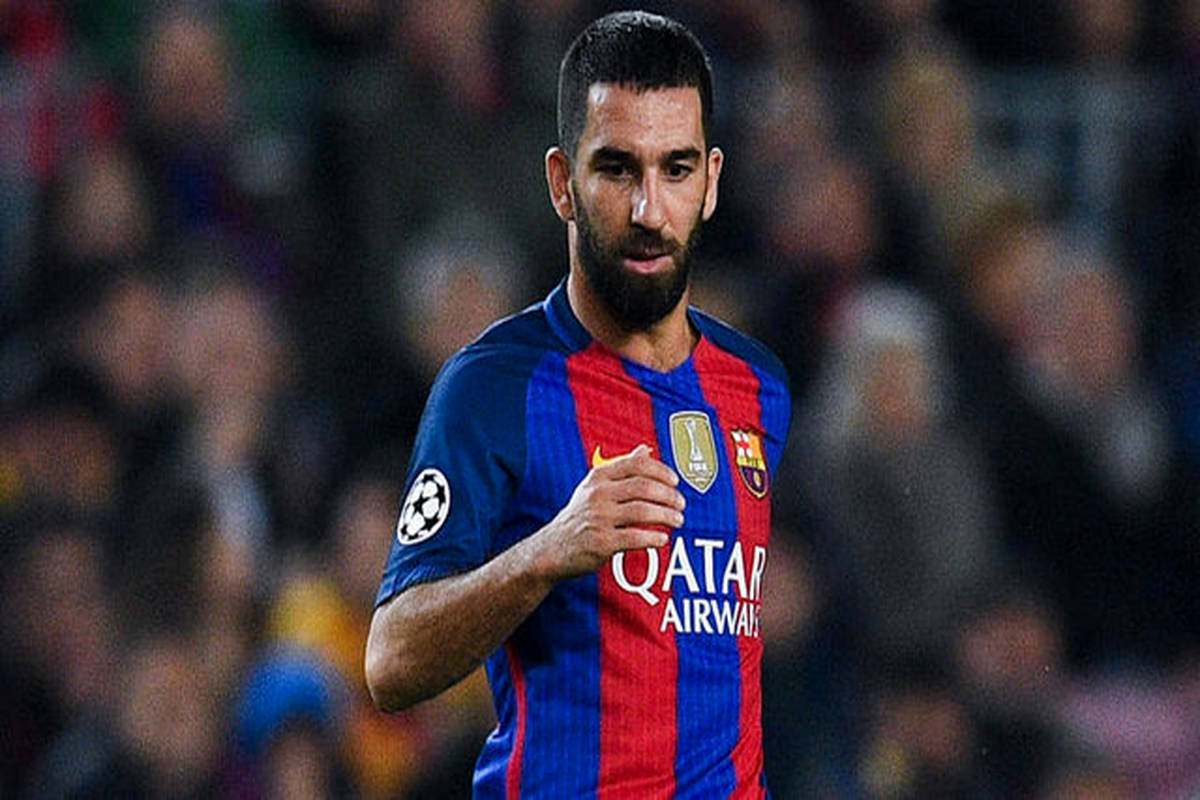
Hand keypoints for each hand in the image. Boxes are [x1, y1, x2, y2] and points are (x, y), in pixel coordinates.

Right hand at [533, 444, 684, 580]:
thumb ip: (622, 468)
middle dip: (668, 496)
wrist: (553, 548)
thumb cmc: (580, 516)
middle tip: (681, 504)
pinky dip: (653, 537)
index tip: (675, 481)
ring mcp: (598, 518)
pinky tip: (662, 538)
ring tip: (678, 520)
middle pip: (643, 488)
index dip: (661, 471)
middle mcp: (598, 494)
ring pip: (642, 511)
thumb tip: (645, 449)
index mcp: (599, 477)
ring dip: (666, 516)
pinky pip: (635, 537)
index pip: (636, 465)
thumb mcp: (595, 486)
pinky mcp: (601, 542)